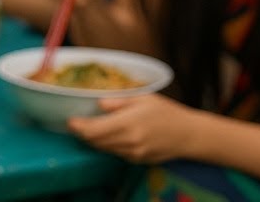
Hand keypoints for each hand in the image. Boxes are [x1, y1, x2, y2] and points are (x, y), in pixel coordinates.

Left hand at [68, 94, 198, 163]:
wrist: (189, 135)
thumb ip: (117, 101)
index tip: (70, 121)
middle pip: (95, 142)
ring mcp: (133, 154)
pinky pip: (116, 153)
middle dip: (83, 134)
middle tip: (76, 123)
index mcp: (127, 124)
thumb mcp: (142, 98)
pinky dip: (108, 145)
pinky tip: (110, 135)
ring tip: (90, 128)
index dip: (78, 127)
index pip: (93, 131)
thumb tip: (98, 104)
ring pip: (104, 149)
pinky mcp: (137, 161)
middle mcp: (128, 143)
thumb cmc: (166, 112)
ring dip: (94, 140)